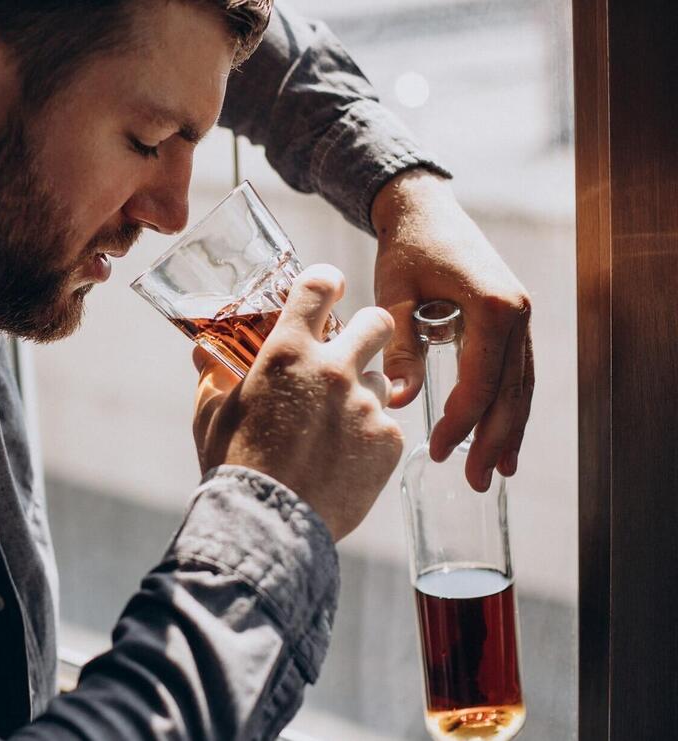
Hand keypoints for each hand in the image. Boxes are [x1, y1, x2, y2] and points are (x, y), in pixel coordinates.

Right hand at [191, 265, 403, 541]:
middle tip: (350, 352)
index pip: (320, 284)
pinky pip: (387, 426)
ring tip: (336, 425)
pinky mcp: (388, 441)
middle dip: (366, 331)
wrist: (266, 523)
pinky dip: (369, 439)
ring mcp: (365, 405)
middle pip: (377, 320)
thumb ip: (213, 376)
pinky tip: (343, 459)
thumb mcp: (211, 414)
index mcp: (287, 351)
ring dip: (363, 394)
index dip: (326, 283)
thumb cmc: (232, 465)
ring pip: (382, 380)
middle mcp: (333, 369)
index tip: (326, 292)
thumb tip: (204, 354)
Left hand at [370, 169, 533, 491]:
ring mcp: (521, 317)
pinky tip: (503, 435)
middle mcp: (518, 314)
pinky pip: (516, 372)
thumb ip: (399, 347)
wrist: (424, 208)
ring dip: (510, 430)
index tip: (438, 453)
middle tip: (476, 482)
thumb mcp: (393, 295)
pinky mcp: (513, 320)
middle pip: (510, 392)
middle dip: (494, 440)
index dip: (460, 424)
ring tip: (498, 471)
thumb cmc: (405, 248)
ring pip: (520, 386)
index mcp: (493, 308)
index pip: (480, 382)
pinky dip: (510, 406)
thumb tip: (397, 402)